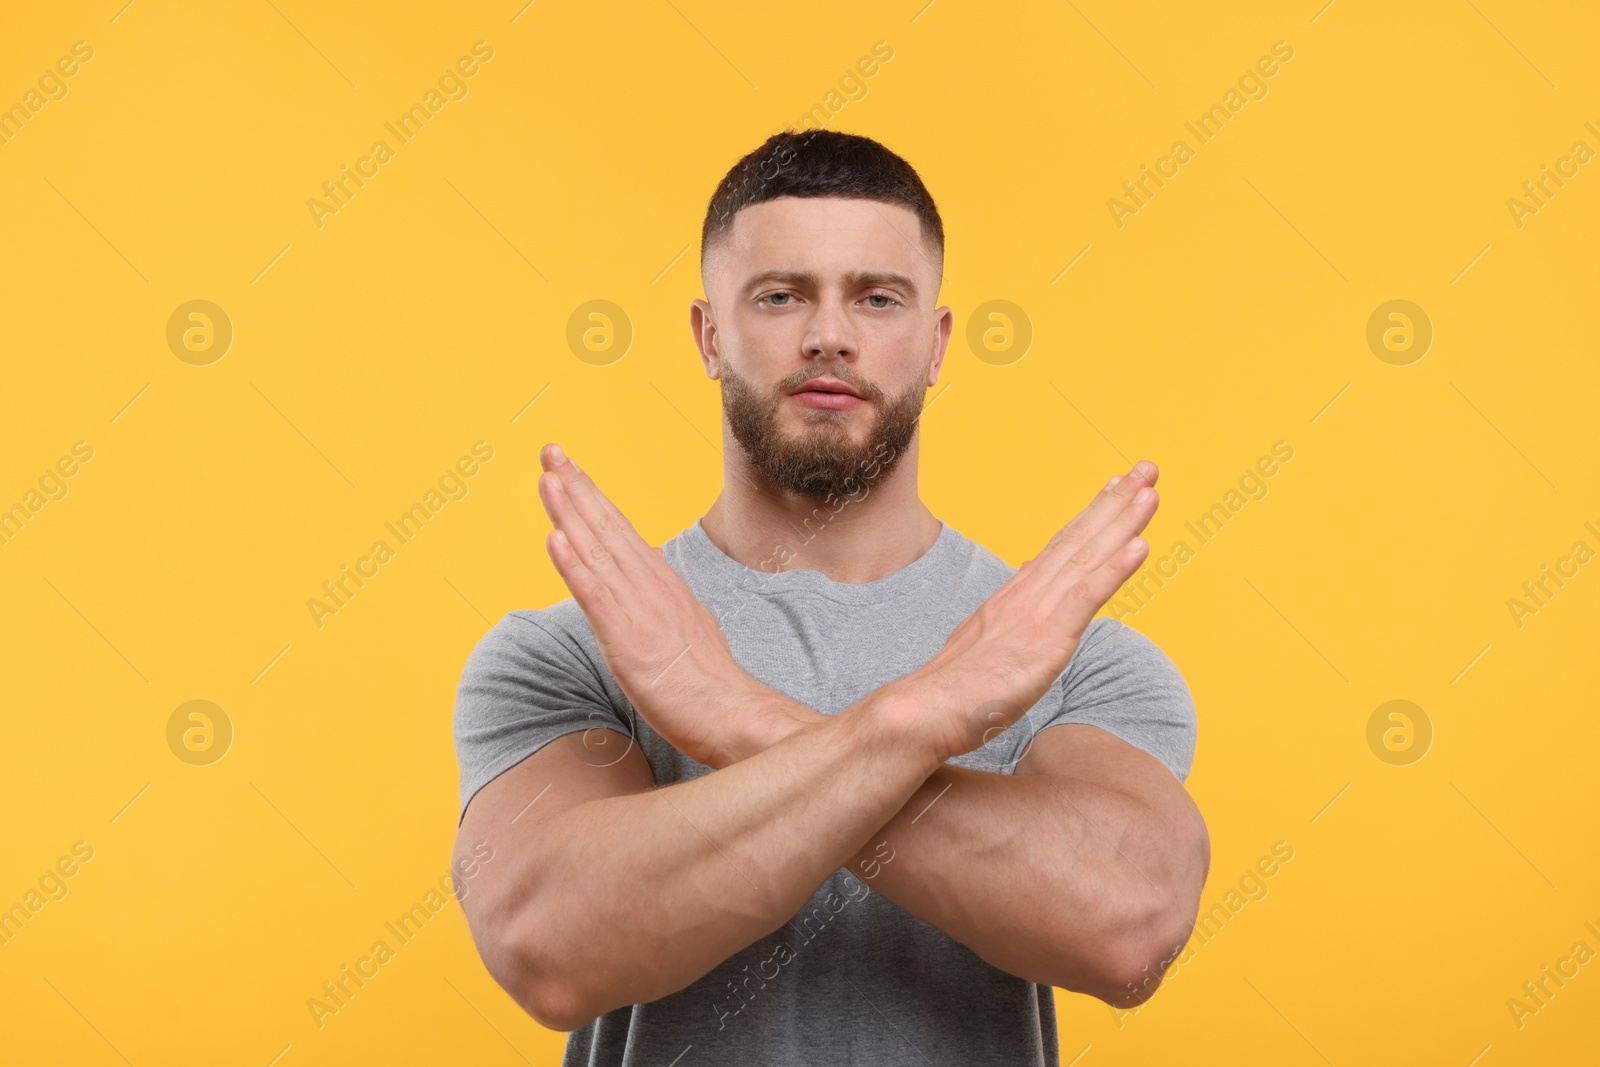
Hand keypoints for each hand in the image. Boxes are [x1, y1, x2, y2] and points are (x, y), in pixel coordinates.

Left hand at [534, 444, 788, 767]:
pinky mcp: (626, 636)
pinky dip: (574, 564)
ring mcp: (638, 607)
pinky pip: (595, 594)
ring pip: (597, 549)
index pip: (620, 529)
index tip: (569, 467)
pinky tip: (555, 538)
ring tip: (548, 477)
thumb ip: (662, 605)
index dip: (591, 496)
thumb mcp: (685, 627)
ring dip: (570, 511)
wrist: (730, 711)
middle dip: (575, 486)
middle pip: (606, 526)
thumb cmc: (707, 681)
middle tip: (549, 449)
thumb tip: (650, 592)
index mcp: (661, 582)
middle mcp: (649, 584)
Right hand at [888, 461, 1161, 763]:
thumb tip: (1024, 583)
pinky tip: (1140, 547)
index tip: (1117, 486)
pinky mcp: (1045, 639)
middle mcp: (1028, 595)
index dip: (1092, 516)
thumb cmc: (952, 690)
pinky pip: (1087, 598)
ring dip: (1122, 522)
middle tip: (1148, 467)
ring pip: (1087, 558)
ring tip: (1150, 490)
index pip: (1060, 547)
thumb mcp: (984, 642)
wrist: (925, 709)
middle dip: (1116, 502)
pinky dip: (1115, 570)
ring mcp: (1037, 613)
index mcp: (1015, 596)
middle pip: (1079, 539)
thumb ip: (1008, 614)